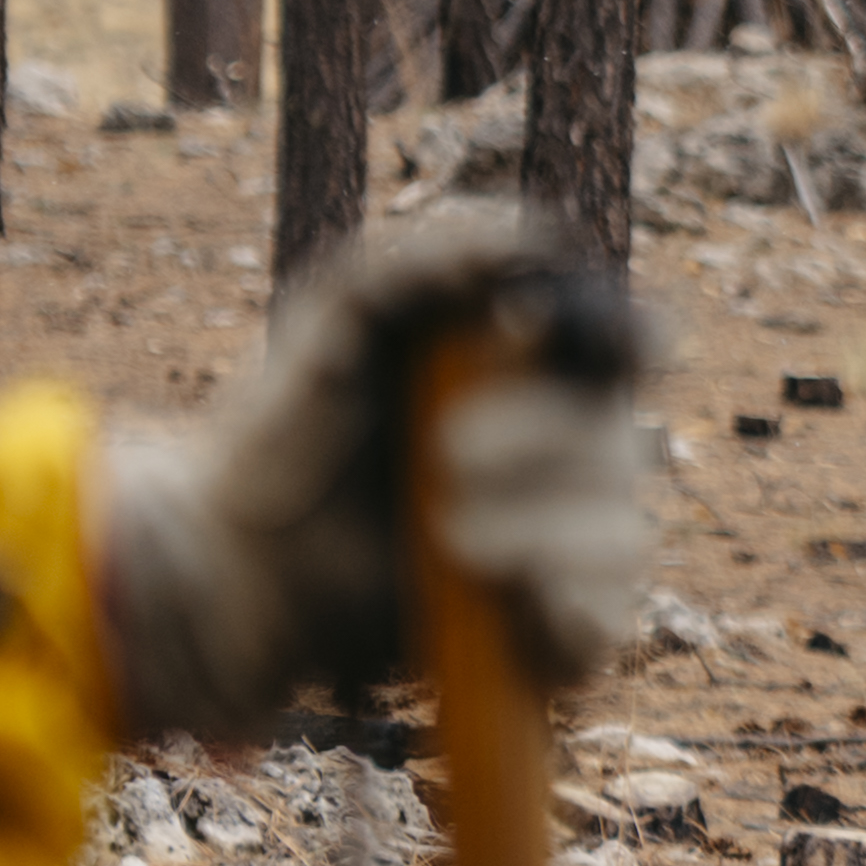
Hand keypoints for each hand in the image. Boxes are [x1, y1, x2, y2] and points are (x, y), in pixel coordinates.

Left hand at [101, 200, 653, 745]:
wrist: (231, 555)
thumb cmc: (285, 427)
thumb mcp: (332, 318)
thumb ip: (417, 263)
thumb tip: (521, 234)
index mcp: (531, 375)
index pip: (626, 346)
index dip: (634, 339)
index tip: (609, 341)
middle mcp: (567, 456)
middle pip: (621, 438)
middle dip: (540, 438)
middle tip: (445, 453)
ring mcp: (563, 547)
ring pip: (621, 534)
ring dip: (538, 528)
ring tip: (444, 534)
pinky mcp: (546, 631)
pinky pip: (603, 621)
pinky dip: (562, 605)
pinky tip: (495, 589)